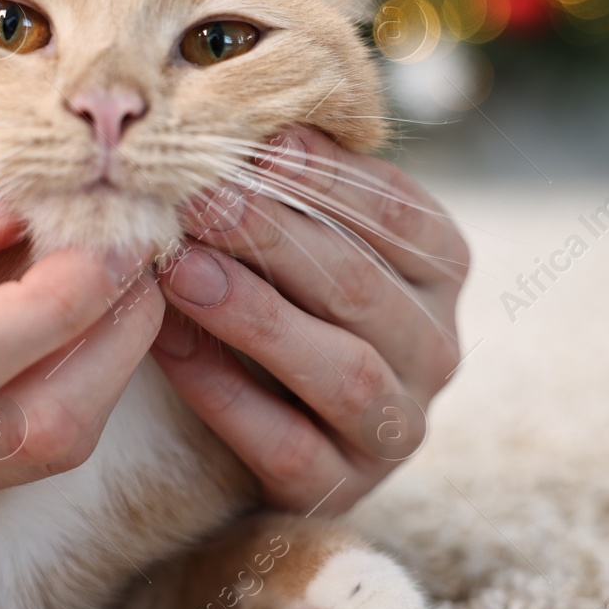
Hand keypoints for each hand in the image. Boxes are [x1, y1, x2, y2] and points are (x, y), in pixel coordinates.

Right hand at [0, 134, 159, 522]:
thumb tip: (9, 212)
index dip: (60, 305)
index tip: (114, 235)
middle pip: (22, 430)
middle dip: (116, 344)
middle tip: (144, 256)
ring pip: (29, 458)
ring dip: (104, 373)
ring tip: (121, 283)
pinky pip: (3, 462)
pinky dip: (63, 396)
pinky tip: (70, 328)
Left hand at [150, 128, 465, 515]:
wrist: (261, 421)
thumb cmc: (280, 291)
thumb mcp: (299, 233)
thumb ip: (290, 181)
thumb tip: (251, 119)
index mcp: (439, 268)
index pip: (397, 213)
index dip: (326, 177)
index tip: (255, 143)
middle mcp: (435, 348)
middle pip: (359, 286)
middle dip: (271, 237)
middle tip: (196, 198)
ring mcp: (397, 427)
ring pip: (341, 371)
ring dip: (256, 316)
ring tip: (180, 271)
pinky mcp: (342, 489)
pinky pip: (288, 445)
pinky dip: (226, 396)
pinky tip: (169, 348)